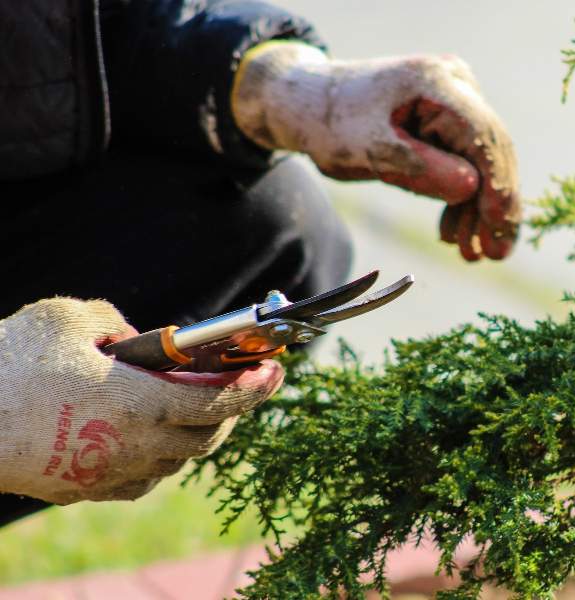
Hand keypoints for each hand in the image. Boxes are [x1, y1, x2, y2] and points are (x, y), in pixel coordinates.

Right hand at [0, 298, 282, 503]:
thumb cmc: (11, 364)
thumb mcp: (70, 318)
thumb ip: (118, 323)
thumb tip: (140, 339)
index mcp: (143, 404)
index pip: (221, 401)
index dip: (256, 387)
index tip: (278, 371)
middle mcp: (136, 447)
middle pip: (208, 437)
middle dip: (231, 411)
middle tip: (239, 385)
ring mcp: (110, 474)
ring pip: (176, 461)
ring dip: (195, 435)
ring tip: (195, 406)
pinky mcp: (83, 490)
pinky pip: (141, 478)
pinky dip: (159, 457)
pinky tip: (150, 437)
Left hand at [231, 42, 520, 260]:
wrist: (309, 104)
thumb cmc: (332, 123)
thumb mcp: (369, 151)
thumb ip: (419, 168)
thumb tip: (472, 188)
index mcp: (435, 82)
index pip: (483, 135)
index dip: (497, 184)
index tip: (500, 227)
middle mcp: (455, 84)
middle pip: (491, 150)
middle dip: (494, 205)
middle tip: (494, 255)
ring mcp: (456, 100)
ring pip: (482, 161)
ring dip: (478, 210)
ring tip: (471, 254)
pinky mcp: (449, 120)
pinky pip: (466, 161)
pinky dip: (462, 199)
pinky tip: (454, 233)